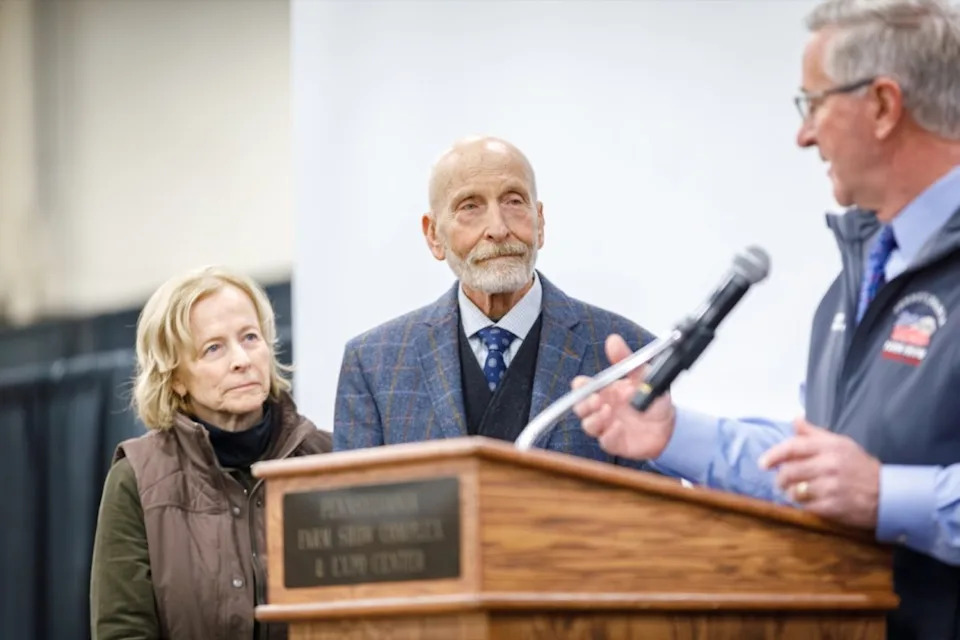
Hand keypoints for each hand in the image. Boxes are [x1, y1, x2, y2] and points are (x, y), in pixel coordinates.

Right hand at [573, 334, 676, 459]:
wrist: (671, 424)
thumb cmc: (653, 398)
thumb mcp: (643, 374)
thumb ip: (625, 359)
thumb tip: (612, 340)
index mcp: (606, 391)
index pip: (583, 387)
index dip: (580, 386)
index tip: (583, 383)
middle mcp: (603, 409)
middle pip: (580, 407)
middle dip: (584, 404)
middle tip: (597, 400)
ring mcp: (608, 426)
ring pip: (589, 425)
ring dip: (594, 419)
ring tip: (608, 412)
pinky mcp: (616, 442)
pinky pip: (605, 441)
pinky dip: (608, 435)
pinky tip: (618, 427)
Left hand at [759, 417, 880, 528]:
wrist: (887, 494)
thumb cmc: (859, 467)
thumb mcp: (840, 444)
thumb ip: (814, 433)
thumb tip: (795, 419)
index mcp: (829, 447)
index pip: (792, 448)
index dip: (773, 455)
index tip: (763, 463)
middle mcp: (829, 465)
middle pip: (790, 472)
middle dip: (780, 479)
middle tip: (780, 482)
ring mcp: (831, 487)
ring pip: (795, 491)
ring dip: (790, 493)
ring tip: (795, 492)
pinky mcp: (833, 507)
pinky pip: (806, 507)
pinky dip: (803, 505)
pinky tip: (808, 502)